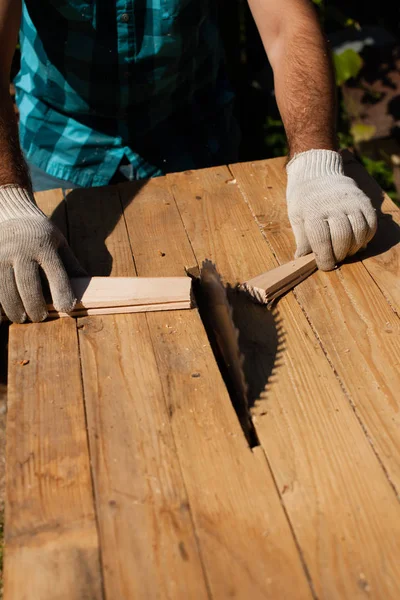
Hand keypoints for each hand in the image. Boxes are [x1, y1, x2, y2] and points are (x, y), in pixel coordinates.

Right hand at [0, 185, 83, 322]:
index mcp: (45, 246)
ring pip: (5, 289)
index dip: (62, 293)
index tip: (66, 308)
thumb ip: (72, 265)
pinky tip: (4, 310)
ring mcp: (1, 254)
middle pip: (29, 286)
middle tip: (39, 317)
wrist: (12, 213)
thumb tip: (90, 287)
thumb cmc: (41, 234)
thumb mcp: (60, 243)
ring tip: (20, 318)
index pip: (56, 274)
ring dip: (13, 308)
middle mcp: (21, 250)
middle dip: (35, 306)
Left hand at [286, 150, 376, 270]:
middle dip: (339, 254)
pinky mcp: (364, 201)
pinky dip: (366, 237)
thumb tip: (302, 259)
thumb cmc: (303, 198)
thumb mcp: (296, 216)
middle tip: (335, 259)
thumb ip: (302, 239)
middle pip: (342, 238)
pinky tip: (357, 242)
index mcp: (312, 211)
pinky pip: (370, 224)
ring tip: (345, 251)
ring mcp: (351, 202)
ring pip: (359, 232)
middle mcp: (334, 205)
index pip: (321, 241)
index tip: (325, 266)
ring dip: (353, 248)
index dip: (324, 258)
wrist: (316, 171)